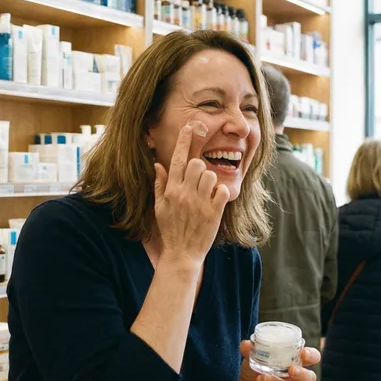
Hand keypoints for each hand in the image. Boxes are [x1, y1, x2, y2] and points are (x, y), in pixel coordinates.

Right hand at [153, 122, 229, 263]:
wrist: (182, 254)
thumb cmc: (171, 229)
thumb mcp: (159, 207)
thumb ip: (160, 184)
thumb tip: (158, 164)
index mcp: (171, 190)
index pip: (178, 159)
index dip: (185, 141)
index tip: (191, 126)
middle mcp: (184, 194)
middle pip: (197, 164)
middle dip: (200, 168)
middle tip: (198, 181)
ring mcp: (200, 203)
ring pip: (210, 175)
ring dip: (210, 181)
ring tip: (206, 194)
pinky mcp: (214, 212)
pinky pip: (222, 190)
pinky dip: (221, 193)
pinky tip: (215, 201)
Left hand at [235, 341, 319, 380]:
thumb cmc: (255, 367)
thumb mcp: (251, 355)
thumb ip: (250, 348)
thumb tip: (246, 344)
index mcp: (294, 361)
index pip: (312, 357)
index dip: (312, 355)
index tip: (303, 352)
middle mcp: (295, 377)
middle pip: (310, 378)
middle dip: (303, 374)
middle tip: (292, 370)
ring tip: (263, 376)